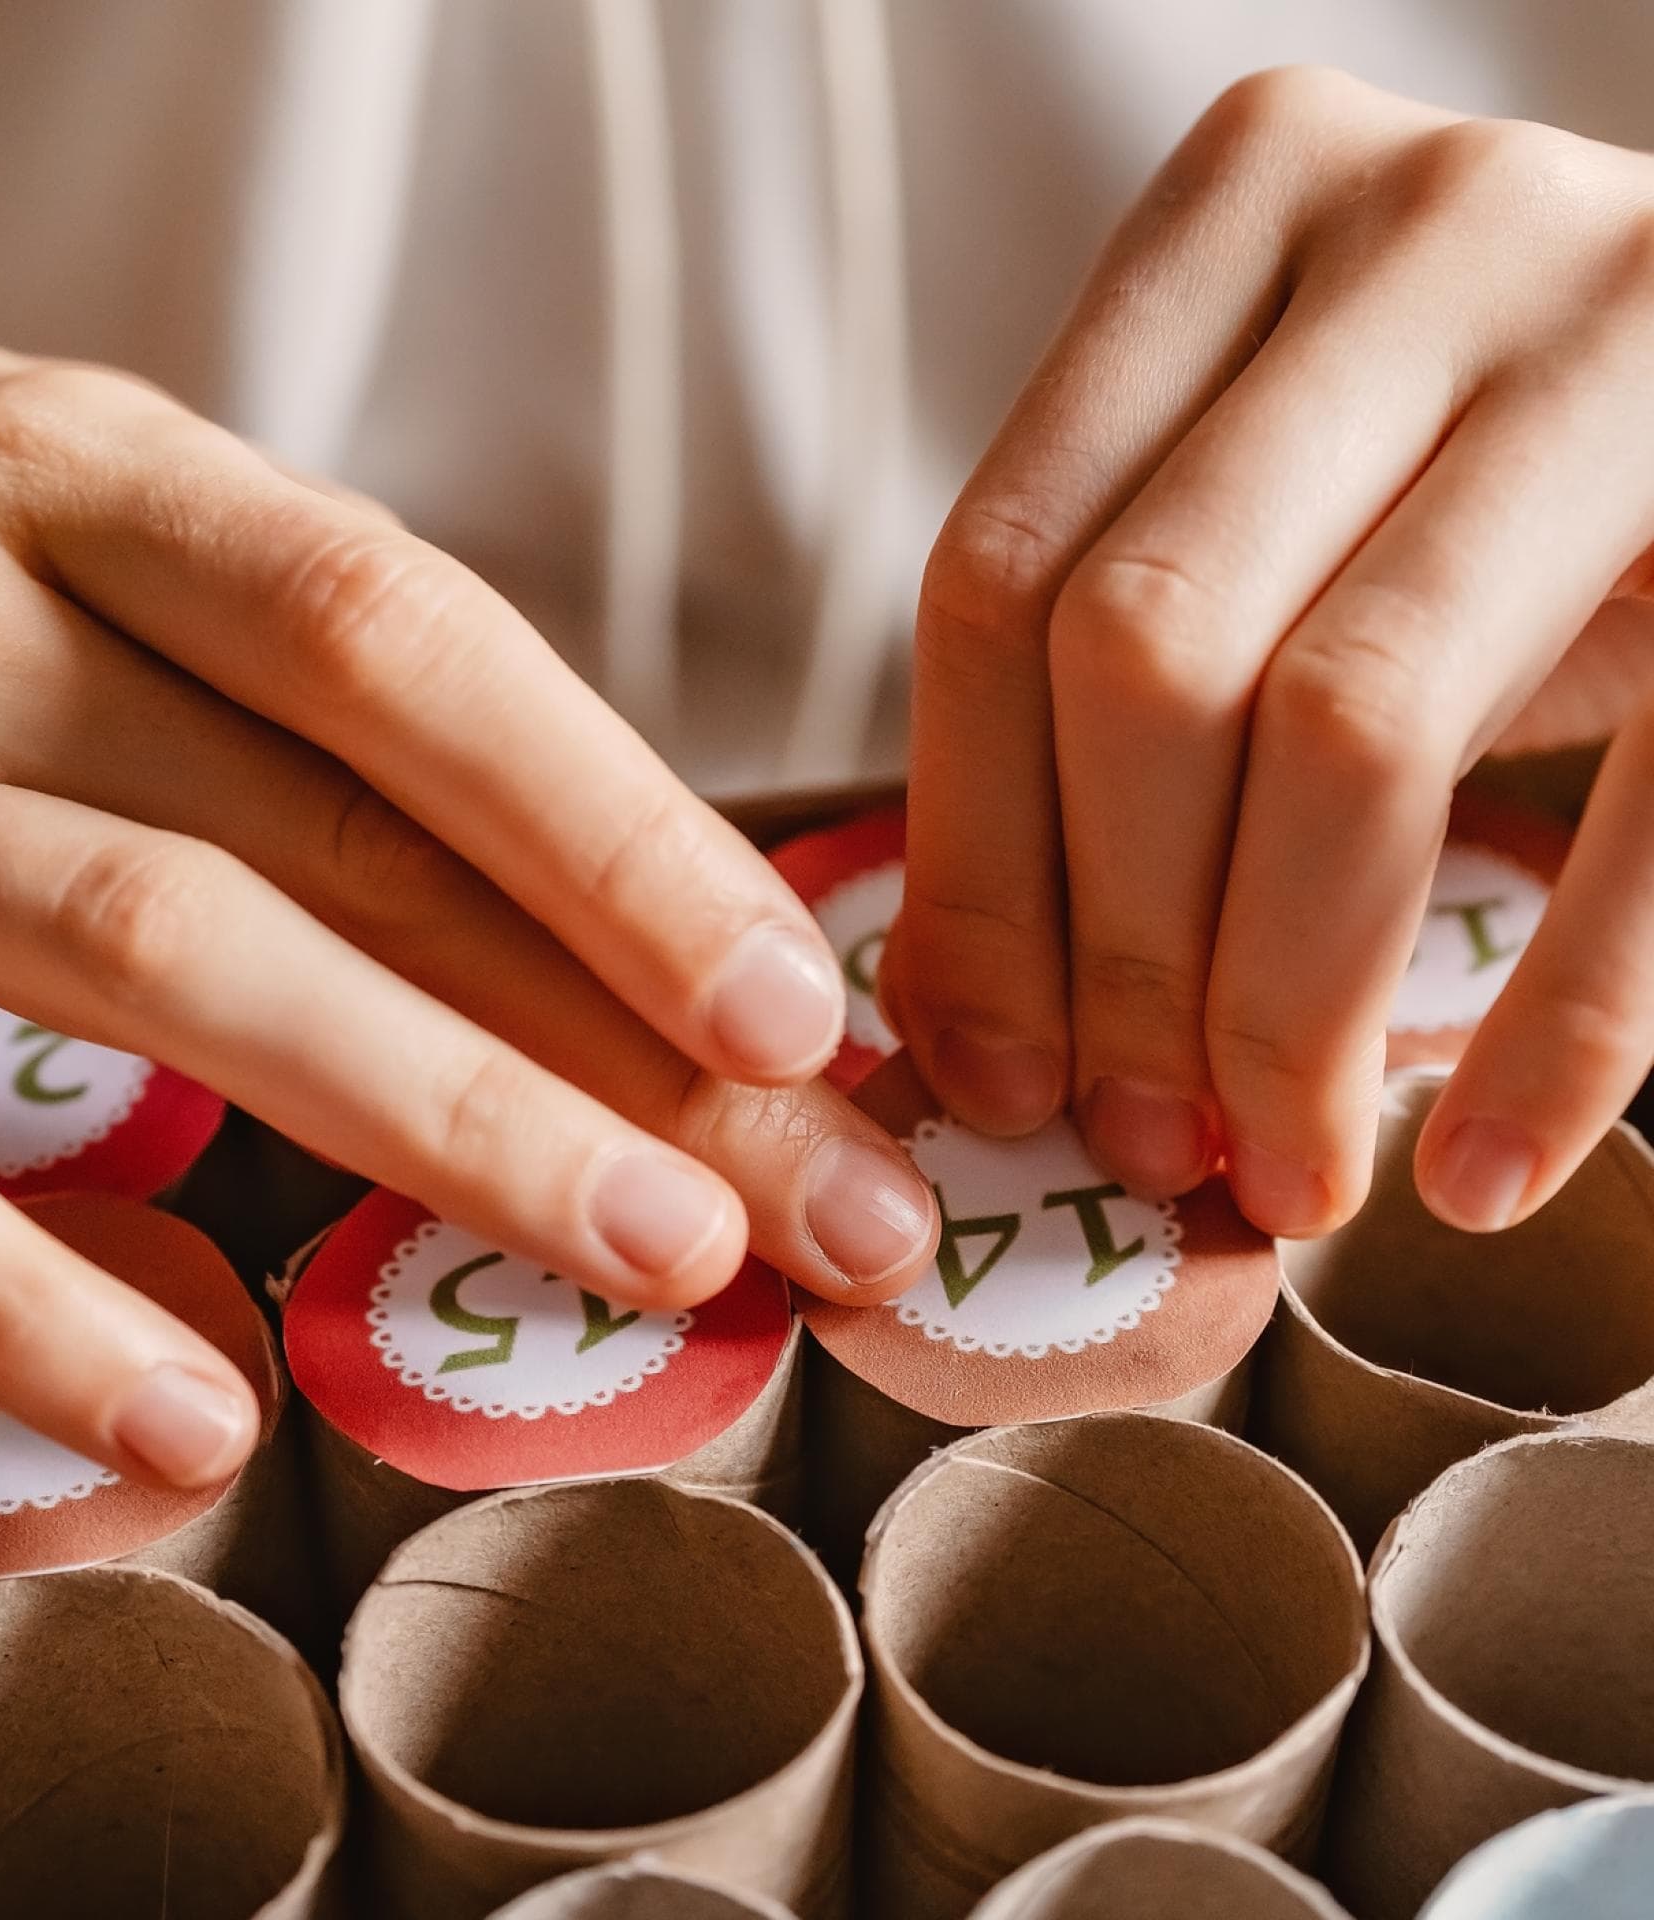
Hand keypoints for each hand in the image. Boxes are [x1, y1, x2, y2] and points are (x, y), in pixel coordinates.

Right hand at [0, 341, 935, 1485]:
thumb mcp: (81, 552)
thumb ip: (301, 693)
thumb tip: (621, 913)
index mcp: (88, 476)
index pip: (413, 646)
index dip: (622, 832)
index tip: (799, 1006)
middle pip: (338, 825)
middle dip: (612, 1030)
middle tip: (815, 1195)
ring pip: (154, 954)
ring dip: (430, 1124)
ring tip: (644, 1258)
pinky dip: (8, 1291)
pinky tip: (189, 1411)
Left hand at [887, 68, 1653, 1239]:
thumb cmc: (1475, 500)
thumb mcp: (1277, 539)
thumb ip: (1108, 712)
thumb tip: (963, 1020)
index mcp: (1235, 207)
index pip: (999, 581)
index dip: (975, 865)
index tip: (989, 1066)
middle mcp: (1425, 226)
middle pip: (1149, 654)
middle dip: (1120, 954)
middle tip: (1139, 1140)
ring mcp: (1631, 327)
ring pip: (1348, 725)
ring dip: (1288, 1007)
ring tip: (1282, 1167)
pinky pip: (1652, 811)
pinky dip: (1560, 1030)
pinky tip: (1470, 1173)